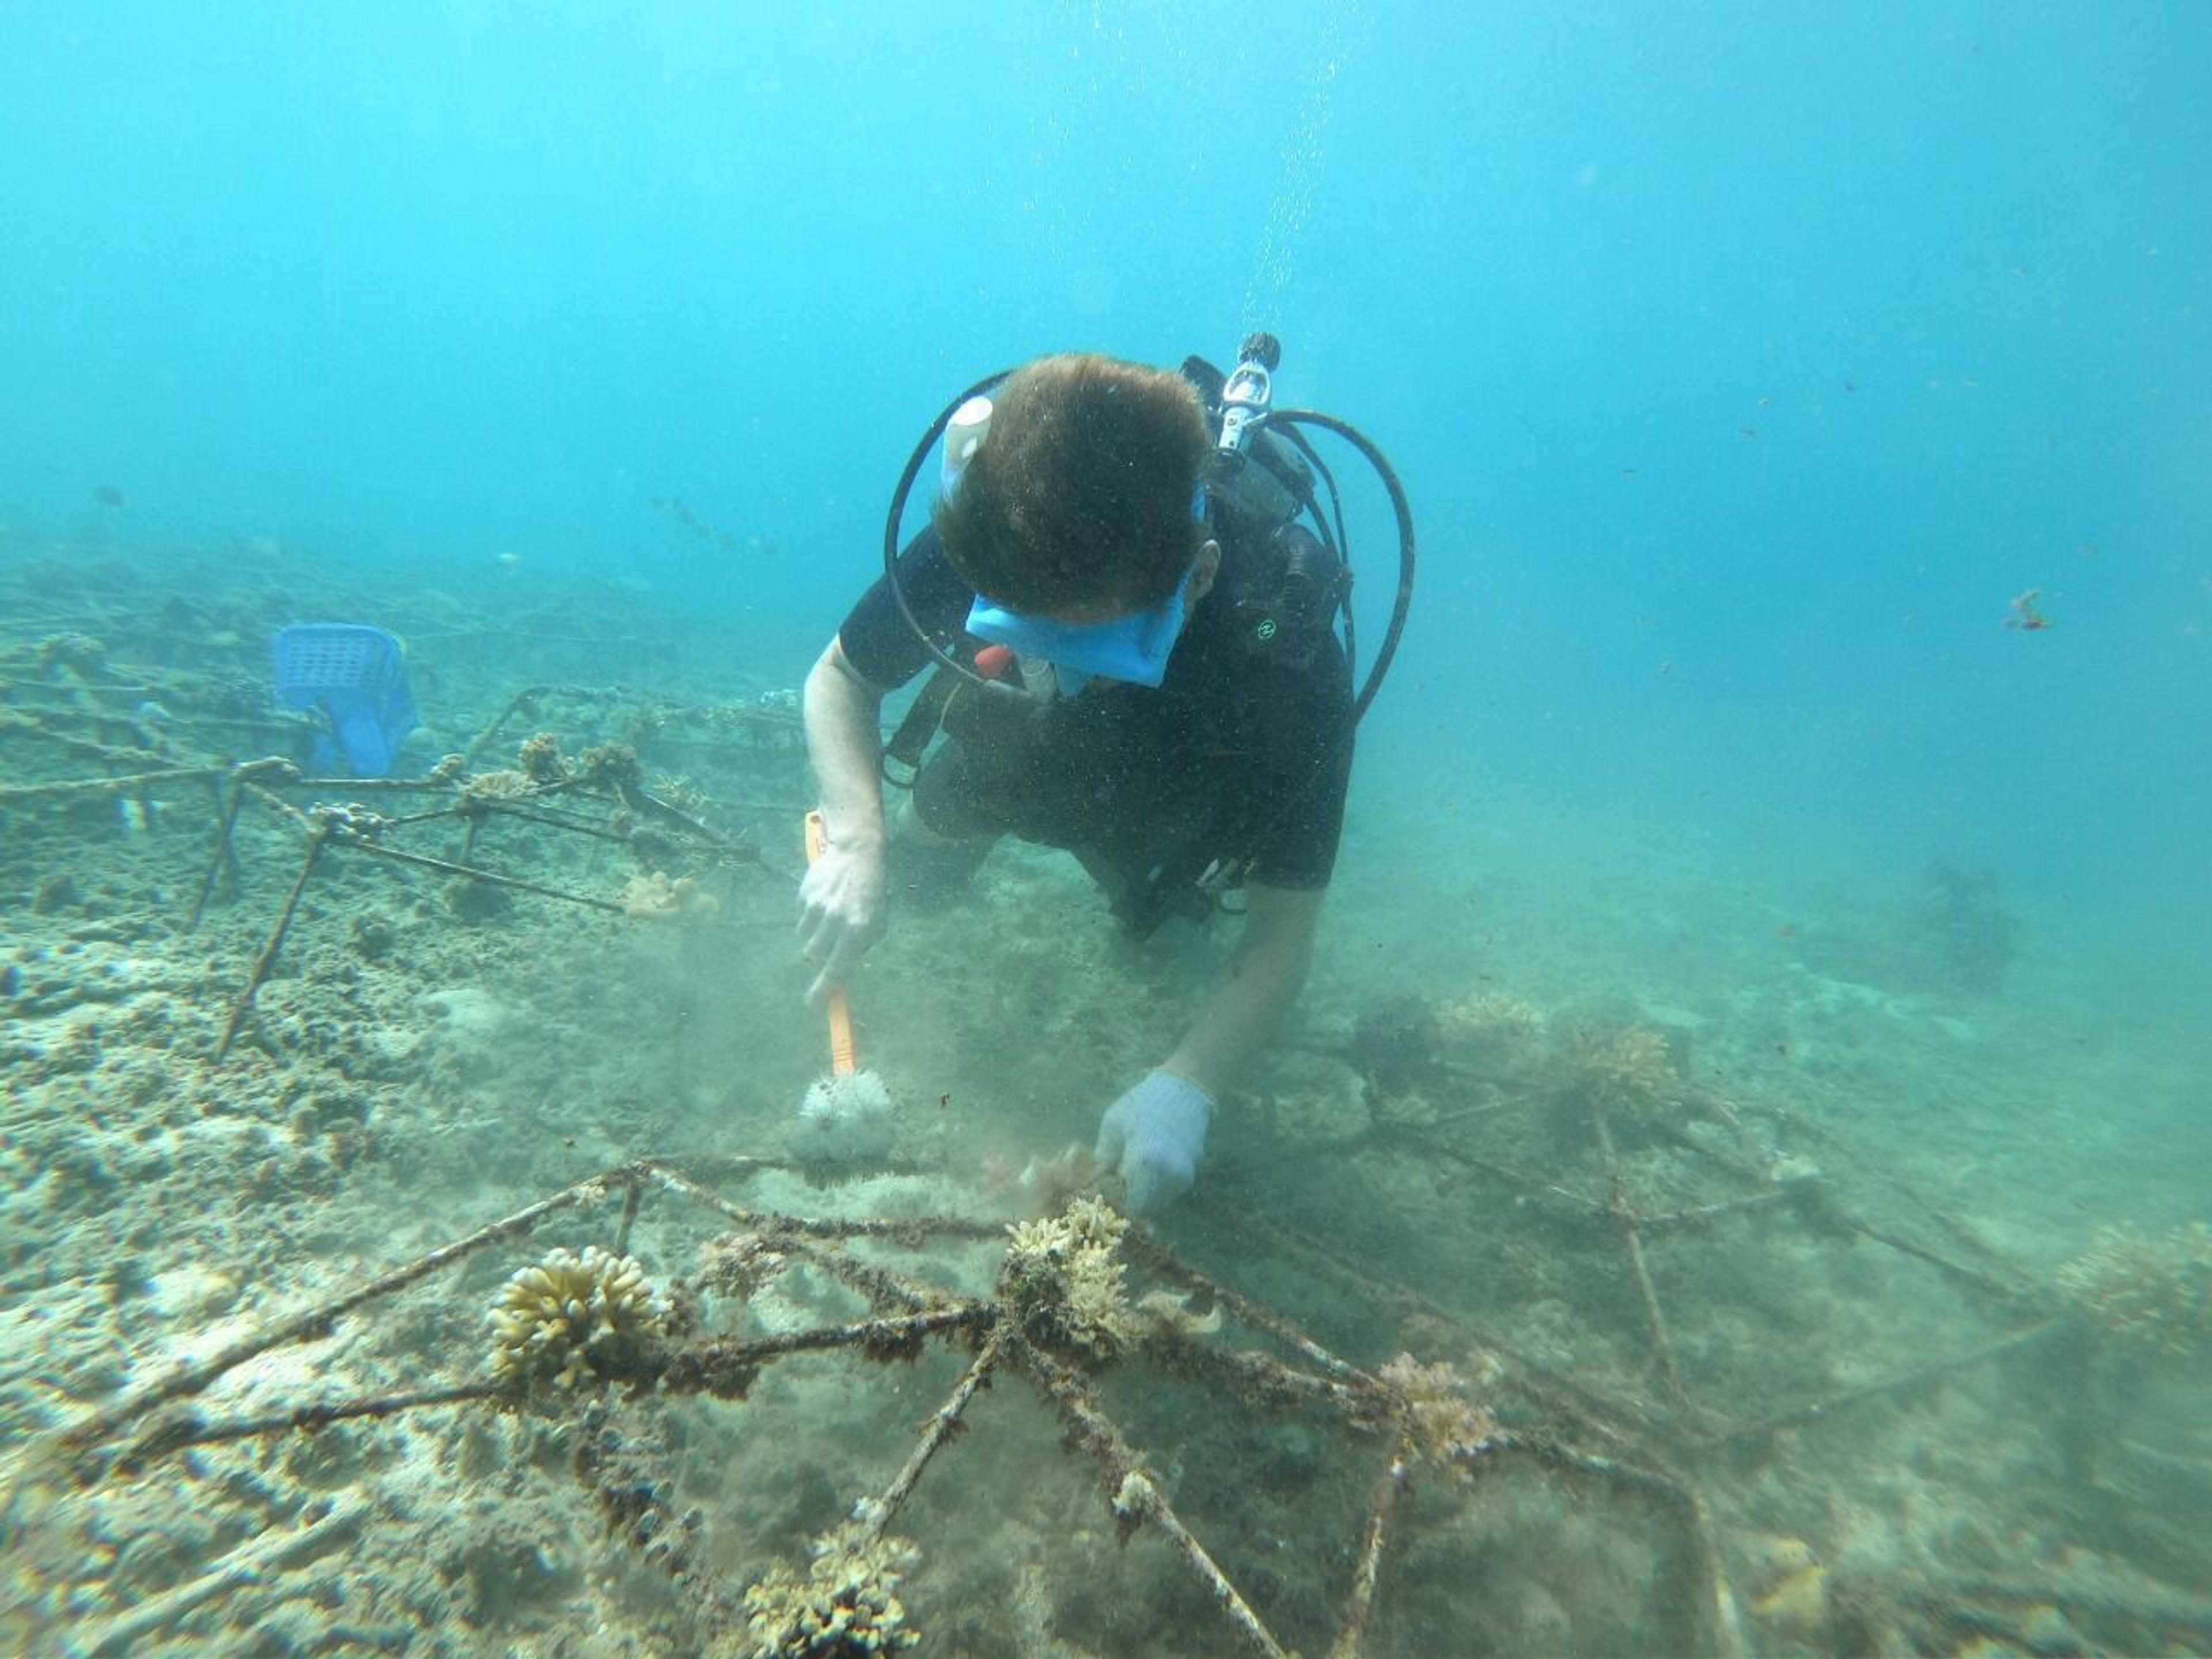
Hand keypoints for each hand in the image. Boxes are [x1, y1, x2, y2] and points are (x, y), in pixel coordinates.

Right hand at [797, 836, 886, 1004]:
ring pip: (806, 939)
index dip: (823, 991)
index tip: (813, 1004)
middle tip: (829, 948)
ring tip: (831, 918)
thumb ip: (861, 947)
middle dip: (820, 958)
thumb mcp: (877, 922)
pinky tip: (824, 901)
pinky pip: (801, 919)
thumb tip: (840, 973)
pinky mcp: (804, 895)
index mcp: (858, 930)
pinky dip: (810, 917)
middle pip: (815, 957)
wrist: (857, 852)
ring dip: (816, 936)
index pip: (837, 970)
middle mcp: (836, 921)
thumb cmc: (872, 892)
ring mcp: (817, 907)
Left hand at [1094, 1070, 1213, 1215]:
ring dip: (1143, 1195)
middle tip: (1116, 1183)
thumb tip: (1095, 1181)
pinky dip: (1156, 1187)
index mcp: (1146, 1163)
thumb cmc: (1144, 1102)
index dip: (1115, 1201)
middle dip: (1128, 1200)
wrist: (1186, 1089)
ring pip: (1157, 1203)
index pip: (1128, 1204)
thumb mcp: (1114, 1123)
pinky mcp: (1191, 1174)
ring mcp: (1183, 1178)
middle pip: (1143, 1208)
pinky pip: (1168, 1192)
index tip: (1105, 1191)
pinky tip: (1147, 1167)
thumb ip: (1103, 1157)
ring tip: (1131, 1172)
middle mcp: (1169, 1177)